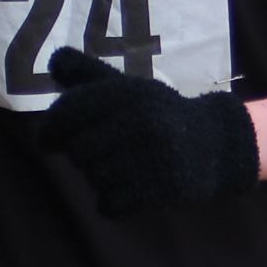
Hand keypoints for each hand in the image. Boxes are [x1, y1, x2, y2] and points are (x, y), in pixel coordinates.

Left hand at [39, 46, 259, 218]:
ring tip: (127, 168)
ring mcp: (149, 156)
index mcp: (125, 93)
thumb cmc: (160, 116)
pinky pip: (109, 204)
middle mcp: (136, 120)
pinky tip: (131, 189)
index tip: (51, 141)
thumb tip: (54, 62)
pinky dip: (114, 202)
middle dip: (86, 156)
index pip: (68, 113)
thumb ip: (87, 76)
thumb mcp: (126, 89)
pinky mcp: (158, 188)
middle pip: (77, 152)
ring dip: (102, 178)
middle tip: (109, 153)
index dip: (51, 130)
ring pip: (93, 178)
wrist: (215, 145)